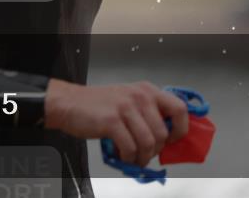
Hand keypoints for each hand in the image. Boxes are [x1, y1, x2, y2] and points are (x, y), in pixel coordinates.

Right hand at [44, 79, 188, 166]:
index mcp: (147, 90)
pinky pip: (131, 148)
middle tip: (144, 153)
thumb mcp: (129, 101)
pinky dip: (129, 158)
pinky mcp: (112, 121)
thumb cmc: (99, 105)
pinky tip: (122, 156)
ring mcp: (126, 107)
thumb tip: (168, 138)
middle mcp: (140, 96)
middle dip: (156, 150)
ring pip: (149, 143)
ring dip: (142, 157)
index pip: (180, 109)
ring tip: (133, 159)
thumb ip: (148, 113)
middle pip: (163, 133)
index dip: (180, 130)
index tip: (172, 141)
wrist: (68, 103)